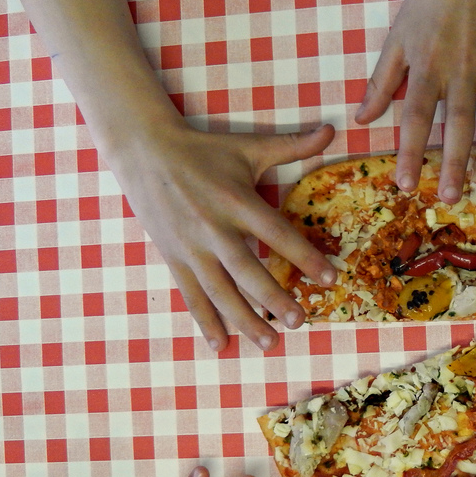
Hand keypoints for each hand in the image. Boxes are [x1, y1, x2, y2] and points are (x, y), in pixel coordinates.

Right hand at [106, 121, 337, 351]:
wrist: (143, 151)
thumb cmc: (204, 149)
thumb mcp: (248, 146)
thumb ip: (292, 145)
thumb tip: (332, 130)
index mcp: (236, 200)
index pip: (276, 233)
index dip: (304, 256)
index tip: (329, 278)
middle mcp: (213, 227)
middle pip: (247, 270)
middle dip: (274, 298)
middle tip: (300, 321)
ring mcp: (191, 247)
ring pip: (220, 291)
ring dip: (244, 319)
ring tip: (270, 343)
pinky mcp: (173, 258)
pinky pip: (191, 295)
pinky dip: (205, 321)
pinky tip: (220, 345)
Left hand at [355, 0, 475, 202]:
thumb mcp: (399, 36)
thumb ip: (382, 81)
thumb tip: (363, 119)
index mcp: (429, 66)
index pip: (418, 118)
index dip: (411, 153)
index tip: (407, 184)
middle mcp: (462, 71)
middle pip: (459, 125)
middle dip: (455, 164)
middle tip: (452, 198)